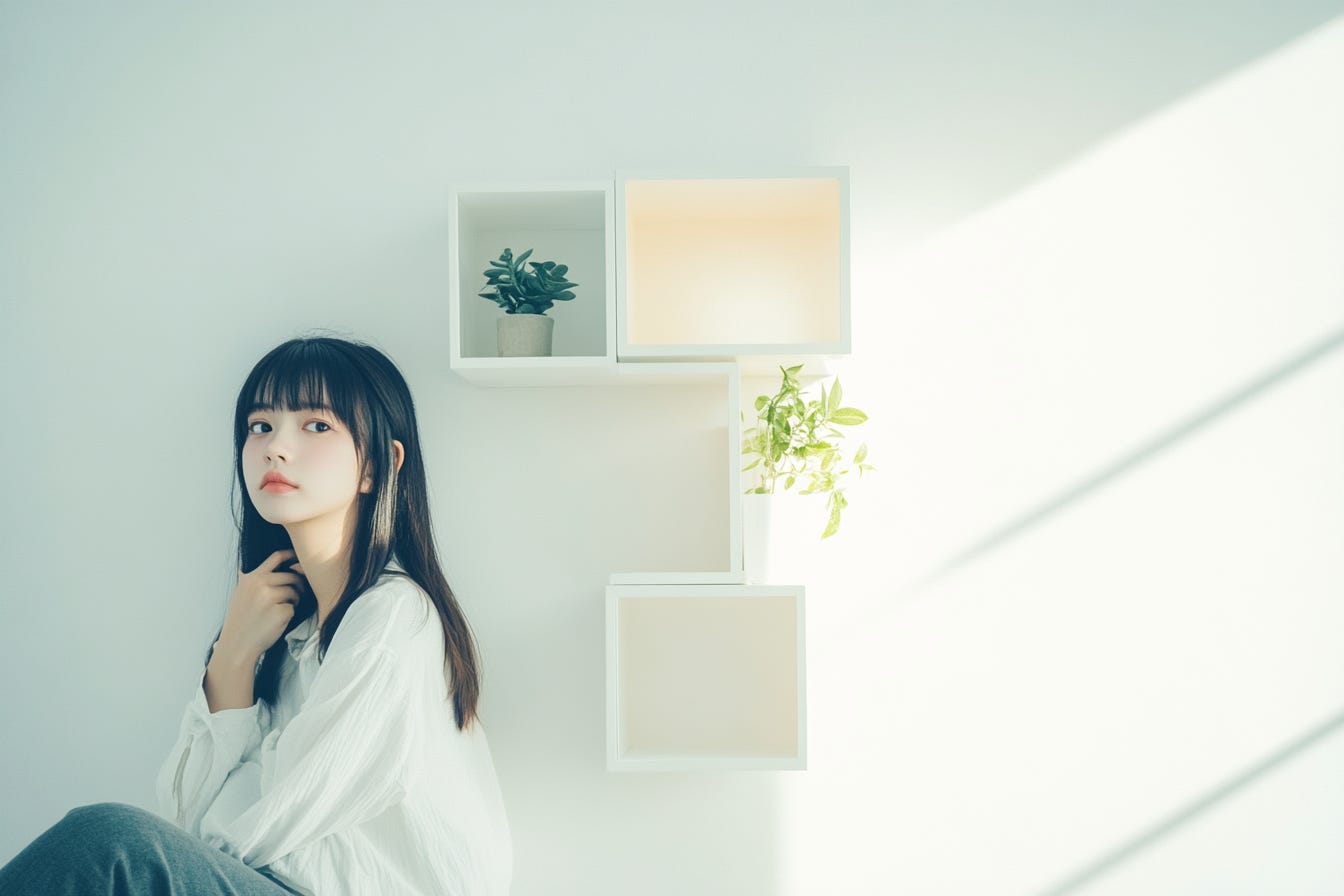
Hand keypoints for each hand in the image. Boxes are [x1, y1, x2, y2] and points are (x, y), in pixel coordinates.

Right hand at [214, 549, 305, 665]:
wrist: (237, 644)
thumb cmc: (242, 620)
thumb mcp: (242, 593)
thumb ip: (257, 579)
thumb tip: (284, 567)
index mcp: (251, 578)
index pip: (277, 557)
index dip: (292, 555)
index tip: (300, 559)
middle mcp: (260, 584)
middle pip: (292, 576)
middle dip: (297, 585)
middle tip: (294, 597)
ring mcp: (271, 597)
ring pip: (295, 591)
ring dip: (294, 600)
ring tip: (280, 611)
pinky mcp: (281, 611)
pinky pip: (294, 607)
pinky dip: (290, 614)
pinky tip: (277, 621)